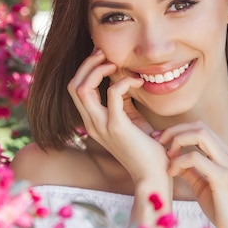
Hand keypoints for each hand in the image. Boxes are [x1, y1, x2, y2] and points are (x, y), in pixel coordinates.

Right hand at [67, 50, 168, 183]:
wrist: (153, 174)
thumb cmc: (146, 148)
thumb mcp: (130, 121)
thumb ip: (122, 102)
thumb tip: (123, 80)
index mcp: (92, 122)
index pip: (76, 89)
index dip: (85, 69)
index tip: (103, 57)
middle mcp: (92, 124)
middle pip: (74, 85)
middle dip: (87, 64)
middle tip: (104, 53)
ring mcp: (101, 126)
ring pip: (83, 88)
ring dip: (98, 69)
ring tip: (115, 64)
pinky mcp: (117, 127)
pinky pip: (113, 94)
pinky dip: (123, 81)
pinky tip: (138, 82)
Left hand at [156, 121, 227, 227]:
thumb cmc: (224, 212)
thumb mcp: (203, 187)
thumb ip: (191, 171)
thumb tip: (173, 161)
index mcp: (226, 155)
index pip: (201, 129)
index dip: (179, 131)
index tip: (160, 141)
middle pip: (199, 127)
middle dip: (174, 131)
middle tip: (157, 143)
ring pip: (200, 135)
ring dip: (177, 141)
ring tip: (166, 157)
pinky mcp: (223, 178)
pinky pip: (196, 158)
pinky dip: (179, 161)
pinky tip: (171, 173)